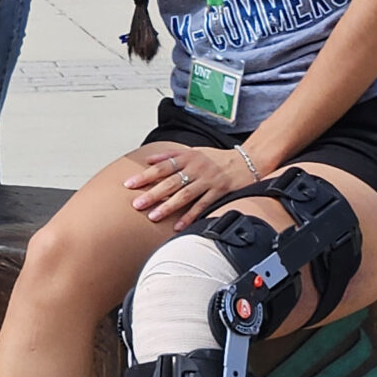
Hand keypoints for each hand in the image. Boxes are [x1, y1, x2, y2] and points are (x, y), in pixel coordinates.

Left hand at [123, 142, 255, 227]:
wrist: (246, 161)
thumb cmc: (215, 158)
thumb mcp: (192, 151)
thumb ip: (170, 155)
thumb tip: (148, 160)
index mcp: (187, 157)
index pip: (161, 167)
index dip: (145, 175)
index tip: (129, 184)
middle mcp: (196, 168)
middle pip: (171, 182)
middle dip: (153, 194)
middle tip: (137, 204)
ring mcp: (208, 181)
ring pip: (185, 195)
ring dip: (168, 206)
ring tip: (153, 216)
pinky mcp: (219, 192)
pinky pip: (202, 206)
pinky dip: (190, 216)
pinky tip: (178, 226)